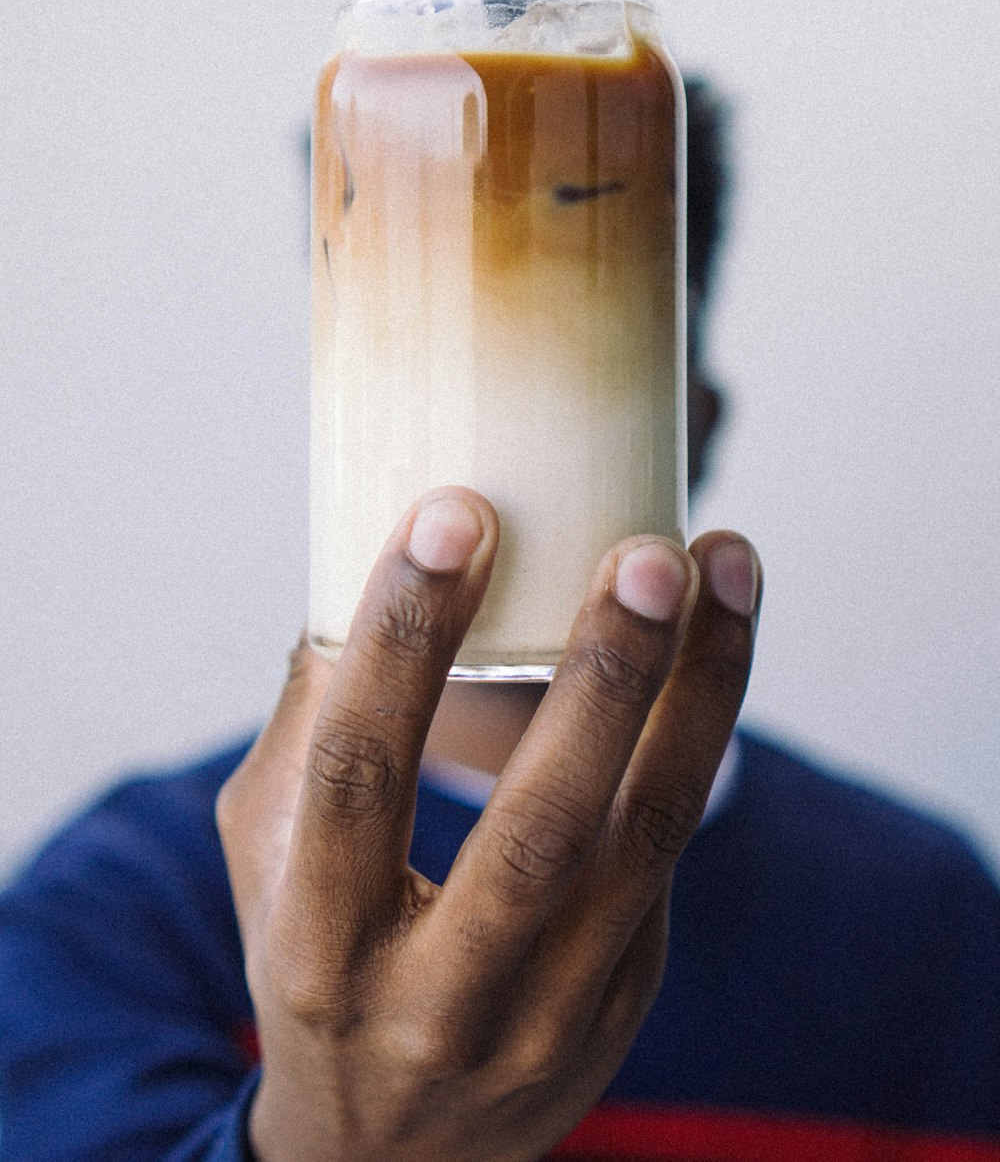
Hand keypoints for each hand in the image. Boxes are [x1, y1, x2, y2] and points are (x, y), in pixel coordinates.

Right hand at [216, 488, 760, 1161]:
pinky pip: (667, 851)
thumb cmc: (314, 963)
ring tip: (725, 563)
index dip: (405, 642)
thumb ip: (306, 730)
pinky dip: (697, 732)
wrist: (391, 1157)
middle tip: (645, 553)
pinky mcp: (621, 1001)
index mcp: (320, 944)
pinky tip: (715, 639)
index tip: (455, 514)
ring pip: (644, 839)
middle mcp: (438, 994)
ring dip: (697, 689)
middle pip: (541, 829)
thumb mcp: (266, 862)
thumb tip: (360, 577)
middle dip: (604, 678)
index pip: (358, 777)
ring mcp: (547, 1012)